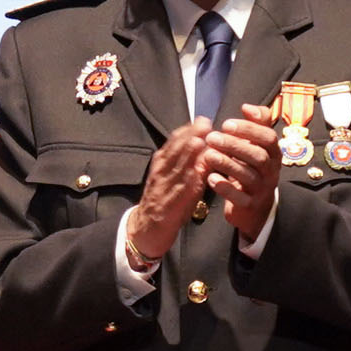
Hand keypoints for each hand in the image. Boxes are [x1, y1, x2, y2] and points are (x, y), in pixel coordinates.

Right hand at [124, 127, 212, 270]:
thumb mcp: (171, 178)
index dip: (187, 131)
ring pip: (175, 170)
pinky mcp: (167, 207)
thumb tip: (204, 146)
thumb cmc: (163, 201)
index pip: (173, 143)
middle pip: (174, 152)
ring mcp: (162, 190)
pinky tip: (195, 175)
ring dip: (187, 156)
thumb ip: (184, 163)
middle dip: (189, 137)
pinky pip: (177, 193)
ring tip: (199, 143)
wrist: (145, 230)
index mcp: (161, 165)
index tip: (202, 120)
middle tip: (205, 124)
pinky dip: (186, 182)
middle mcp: (160, 174)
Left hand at [200, 103, 283, 241]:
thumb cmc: (252, 167)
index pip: (268, 138)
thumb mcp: (258, 145)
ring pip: (248, 176)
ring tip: (208, 155)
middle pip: (258, 157)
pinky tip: (211, 178)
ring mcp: (262, 189)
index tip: (226, 124)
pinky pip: (240, 198)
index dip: (249, 129)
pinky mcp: (250, 205)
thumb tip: (247, 107)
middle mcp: (271, 171)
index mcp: (273, 153)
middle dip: (235, 145)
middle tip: (212, 138)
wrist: (255, 205)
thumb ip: (256, 123)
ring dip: (227, 164)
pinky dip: (225, 188)